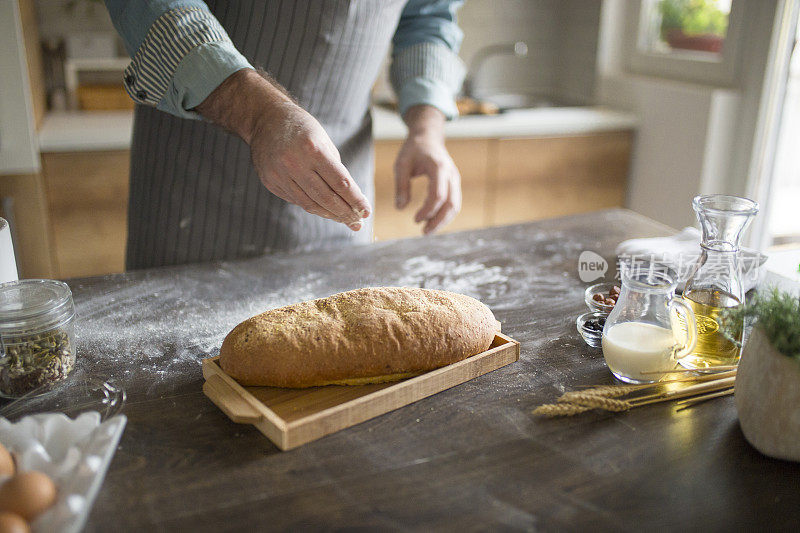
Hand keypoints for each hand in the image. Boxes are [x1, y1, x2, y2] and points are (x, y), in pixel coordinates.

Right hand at [197, 69, 370, 230]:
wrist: (265, 119)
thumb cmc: (302, 129)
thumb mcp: (324, 141)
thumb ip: (335, 169)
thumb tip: (350, 198)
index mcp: (313, 149)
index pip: (340, 183)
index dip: (356, 200)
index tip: (366, 211)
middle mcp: (294, 163)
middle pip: (326, 198)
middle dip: (345, 213)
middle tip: (357, 223)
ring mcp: (280, 174)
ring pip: (310, 204)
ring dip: (330, 215)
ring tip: (344, 220)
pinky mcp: (270, 181)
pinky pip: (296, 200)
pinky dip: (312, 207)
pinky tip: (324, 210)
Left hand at [394, 106, 461, 234]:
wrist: (428, 136)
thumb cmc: (413, 149)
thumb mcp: (401, 164)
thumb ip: (401, 186)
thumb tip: (400, 208)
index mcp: (438, 168)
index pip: (437, 195)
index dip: (428, 210)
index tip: (415, 219)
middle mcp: (451, 174)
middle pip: (451, 204)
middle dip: (438, 221)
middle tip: (424, 232)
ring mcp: (455, 179)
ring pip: (455, 205)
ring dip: (443, 220)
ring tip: (427, 230)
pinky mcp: (454, 183)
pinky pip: (453, 202)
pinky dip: (445, 214)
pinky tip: (432, 221)